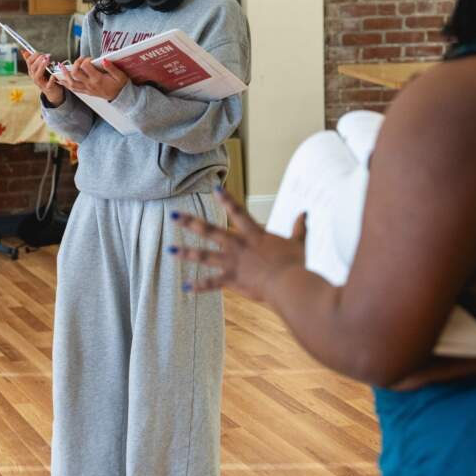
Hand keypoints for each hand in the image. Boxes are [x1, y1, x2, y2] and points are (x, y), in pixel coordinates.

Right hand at [24, 50, 64, 105]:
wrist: (53, 92)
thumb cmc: (46, 78)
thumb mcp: (39, 69)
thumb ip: (33, 60)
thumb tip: (24, 51)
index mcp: (32, 71)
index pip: (29, 62)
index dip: (34, 55)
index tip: (41, 52)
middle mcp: (34, 77)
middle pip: (33, 67)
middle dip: (38, 60)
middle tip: (45, 55)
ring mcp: (40, 83)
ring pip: (37, 75)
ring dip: (42, 67)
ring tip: (47, 60)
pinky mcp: (47, 88)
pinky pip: (48, 84)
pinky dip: (51, 79)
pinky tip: (53, 75)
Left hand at [54, 55, 128, 100]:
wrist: (120, 97)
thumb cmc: (120, 85)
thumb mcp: (120, 76)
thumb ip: (111, 68)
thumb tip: (104, 60)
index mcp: (98, 79)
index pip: (86, 67)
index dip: (86, 60)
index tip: (90, 58)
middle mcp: (90, 84)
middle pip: (75, 74)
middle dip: (75, 64)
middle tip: (80, 60)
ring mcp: (87, 89)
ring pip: (71, 83)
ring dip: (65, 75)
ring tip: (61, 67)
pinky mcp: (86, 92)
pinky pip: (74, 89)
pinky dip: (66, 84)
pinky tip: (61, 80)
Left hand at [170, 188, 306, 302]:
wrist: (289, 285)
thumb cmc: (295, 264)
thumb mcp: (299, 243)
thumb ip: (299, 227)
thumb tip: (305, 212)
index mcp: (255, 235)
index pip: (239, 212)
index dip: (227, 199)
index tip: (216, 188)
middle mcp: (239, 246)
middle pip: (211, 231)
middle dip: (191, 223)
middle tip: (174, 215)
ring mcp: (233, 263)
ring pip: (205, 256)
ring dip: (186, 253)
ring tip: (170, 250)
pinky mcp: (232, 281)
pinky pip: (212, 283)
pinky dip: (199, 286)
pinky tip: (185, 287)